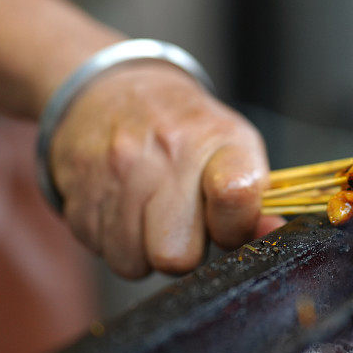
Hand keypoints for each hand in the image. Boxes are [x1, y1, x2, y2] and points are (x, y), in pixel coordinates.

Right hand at [50, 63, 282, 277]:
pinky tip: (123, 208)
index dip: (234, 225)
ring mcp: (115, 174)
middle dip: (183, 251)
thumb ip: (256, 196)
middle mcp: (164, 153)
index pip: (235, 196)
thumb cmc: (182, 128)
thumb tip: (275, 231)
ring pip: (134, 263)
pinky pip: (102, 251)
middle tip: (184, 223)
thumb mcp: (232, 145)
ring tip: (152, 213)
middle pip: (177, 256)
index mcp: (214, 140)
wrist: (108, 90)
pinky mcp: (77, 194)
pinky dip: (115, 240)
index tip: (226, 219)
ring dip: (145, 249)